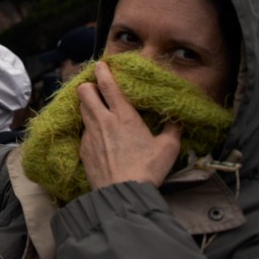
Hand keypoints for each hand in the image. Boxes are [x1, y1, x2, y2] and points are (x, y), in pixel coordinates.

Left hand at [78, 61, 181, 189]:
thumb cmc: (147, 169)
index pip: (107, 85)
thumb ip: (172, 130)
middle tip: (98, 90)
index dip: (102, 71)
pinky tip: (99, 137)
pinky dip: (89, 128)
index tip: (101, 65)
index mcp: (123, 116)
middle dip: (88, 86)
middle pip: (84, 91)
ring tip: (97, 109)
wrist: (122, 193)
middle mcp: (102, 120)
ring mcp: (90, 134)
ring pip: (81, 109)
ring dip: (87, 105)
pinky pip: (83, 130)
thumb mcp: (168, 148)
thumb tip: (178, 120)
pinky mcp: (83, 148)